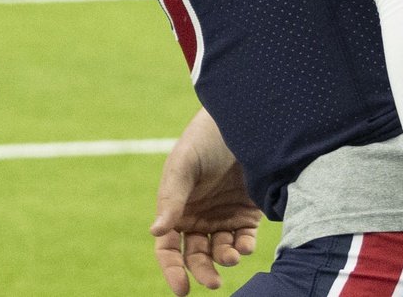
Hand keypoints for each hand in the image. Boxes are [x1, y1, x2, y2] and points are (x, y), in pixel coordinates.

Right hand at [150, 109, 260, 295]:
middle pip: (195, 256)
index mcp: (175, 208)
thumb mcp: (184, 165)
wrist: (244, 122)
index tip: (181, 289)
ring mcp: (222, 218)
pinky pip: (244, 241)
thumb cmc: (205, 139)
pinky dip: (244, 248)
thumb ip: (171, 198)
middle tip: (213, 283)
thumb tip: (155, 231)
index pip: (167, 248)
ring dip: (224, 260)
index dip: (171, 270)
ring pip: (220, 253)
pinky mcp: (247, 215)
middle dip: (202, 272)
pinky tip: (244, 245)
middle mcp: (197, 218)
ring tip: (231, 255)